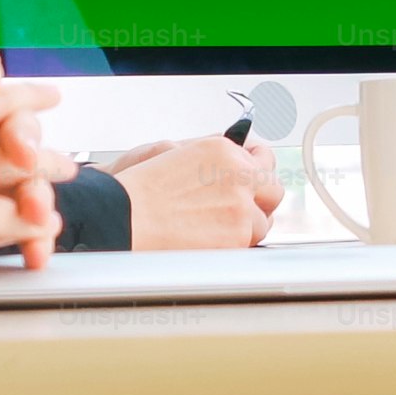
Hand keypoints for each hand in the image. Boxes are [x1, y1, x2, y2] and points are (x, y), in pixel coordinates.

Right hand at [112, 135, 286, 248]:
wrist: (122, 219)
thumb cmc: (140, 189)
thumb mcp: (175, 150)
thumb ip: (213, 153)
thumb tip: (235, 154)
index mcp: (225, 152)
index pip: (264, 157)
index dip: (259, 168)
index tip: (255, 174)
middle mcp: (240, 177)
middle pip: (273, 190)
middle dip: (260, 198)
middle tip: (242, 205)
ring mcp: (241, 209)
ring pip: (262, 222)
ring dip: (246, 224)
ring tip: (215, 226)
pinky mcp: (236, 239)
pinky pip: (248, 244)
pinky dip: (234, 244)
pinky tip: (209, 239)